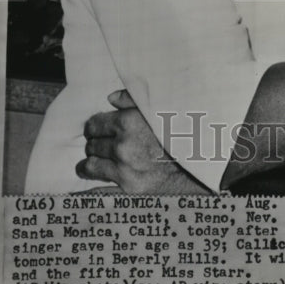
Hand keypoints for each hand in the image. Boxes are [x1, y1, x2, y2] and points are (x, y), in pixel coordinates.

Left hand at [77, 91, 208, 193]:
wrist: (195, 162)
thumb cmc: (178, 130)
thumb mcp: (158, 107)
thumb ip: (132, 99)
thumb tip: (111, 98)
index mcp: (127, 122)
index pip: (94, 124)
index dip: (95, 126)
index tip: (97, 129)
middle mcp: (122, 144)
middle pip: (92, 144)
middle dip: (95, 142)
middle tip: (100, 144)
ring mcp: (124, 166)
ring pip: (92, 162)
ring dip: (93, 159)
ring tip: (95, 159)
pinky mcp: (127, 184)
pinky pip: (98, 179)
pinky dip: (91, 175)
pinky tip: (89, 172)